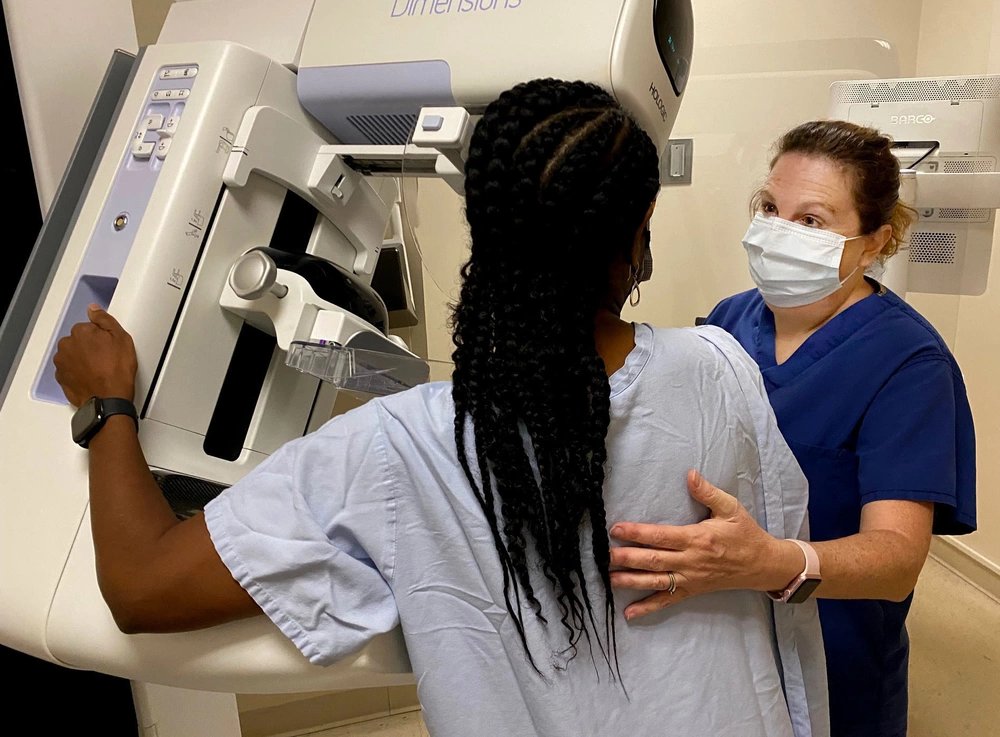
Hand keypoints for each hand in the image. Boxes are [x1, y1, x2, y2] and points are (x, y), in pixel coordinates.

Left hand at [53, 305, 137, 406]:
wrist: (109, 399)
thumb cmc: (116, 371)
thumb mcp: (121, 338)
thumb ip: (104, 320)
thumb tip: (94, 310)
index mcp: (80, 332)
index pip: (88, 328)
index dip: (101, 337)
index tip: (109, 345)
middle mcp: (66, 346)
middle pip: (78, 341)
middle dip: (89, 347)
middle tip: (106, 358)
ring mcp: (62, 363)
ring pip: (72, 356)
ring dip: (82, 360)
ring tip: (99, 369)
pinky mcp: (62, 378)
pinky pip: (69, 371)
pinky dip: (78, 373)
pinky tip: (92, 377)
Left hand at [609, 469, 799, 619]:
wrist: (763, 564)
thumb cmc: (745, 534)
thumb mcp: (731, 508)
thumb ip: (708, 492)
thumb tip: (690, 474)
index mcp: (697, 538)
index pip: (661, 536)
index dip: (637, 532)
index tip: (616, 529)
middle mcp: (691, 561)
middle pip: (654, 560)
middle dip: (627, 558)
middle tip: (604, 555)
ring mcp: (691, 579)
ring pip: (656, 581)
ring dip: (631, 581)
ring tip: (609, 579)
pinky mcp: (692, 591)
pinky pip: (668, 601)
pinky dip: (648, 607)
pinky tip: (629, 613)